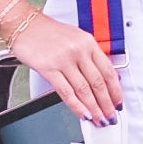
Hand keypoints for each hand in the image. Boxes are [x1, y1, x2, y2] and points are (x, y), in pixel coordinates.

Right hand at [8, 12, 122, 125]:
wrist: (24, 24)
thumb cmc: (48, 32)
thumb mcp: (76, 38)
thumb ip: (89, 56)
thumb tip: (102, 78)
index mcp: (88, 42)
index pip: (108, 70)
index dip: (115, 90)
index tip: (118, 102)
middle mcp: (78, 50)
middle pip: (98, 83)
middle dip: (106, 103)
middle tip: (110, 116)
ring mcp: (64, 60)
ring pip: (84, 90)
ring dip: (93, 108)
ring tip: (98, 118)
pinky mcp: (49, 68)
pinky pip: (66, 92)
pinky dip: (76, 106)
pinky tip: (82, 113)